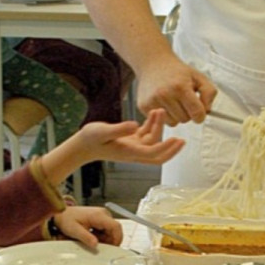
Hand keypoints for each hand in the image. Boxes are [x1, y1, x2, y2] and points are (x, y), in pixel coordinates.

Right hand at [39, 109, 183, 184]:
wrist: (83, 145)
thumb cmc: (91, 139)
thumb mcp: (103, 131)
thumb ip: (119, 128)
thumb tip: (135, 125)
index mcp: (130, 152)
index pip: (153, 153)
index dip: (167, 148)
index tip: (177, 140)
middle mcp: (134, 152)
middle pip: (158, 155)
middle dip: (171, 149)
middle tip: (182, 140)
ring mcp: (133, 147)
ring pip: (153, 140)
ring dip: (159, 127)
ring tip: (159, 110)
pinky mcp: (131, 140)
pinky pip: (146, 134)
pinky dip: (151, 124)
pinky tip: (153, 113)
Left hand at [52, 206, 123, 247]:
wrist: (61, 214)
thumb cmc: (66, 220)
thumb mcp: (74, 230)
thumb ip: (86, 237)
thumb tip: (96, 244)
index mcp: (99, 215)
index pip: (116, 227)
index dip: (117, 238)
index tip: (112, 249)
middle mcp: (103, 213)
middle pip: (115, 230)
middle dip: (110, 240)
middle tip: (100, 248)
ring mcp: (103, 215)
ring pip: (112, 231)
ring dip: (106, 239)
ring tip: (93, 242)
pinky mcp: (101, 218)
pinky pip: (107, 229)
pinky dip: (102, 236)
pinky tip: (92, 238)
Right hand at [136, 54, 216, 124]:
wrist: (154, 63)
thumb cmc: (177, 72)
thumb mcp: (199, 77)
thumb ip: (209, 93)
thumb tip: (207, 111)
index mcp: (180, 87)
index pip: (197, 113)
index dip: (201, 114)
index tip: (199, 111)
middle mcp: (165, 94)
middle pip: (185, 119)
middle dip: (187, 112)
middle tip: (183, 100)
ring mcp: (153, 101)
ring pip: (173, 123)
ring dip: (176, 115)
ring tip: (173, 101)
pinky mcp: (144, 106)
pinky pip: (162, 121)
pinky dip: (166, 115)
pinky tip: (165, 103)